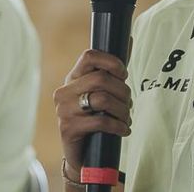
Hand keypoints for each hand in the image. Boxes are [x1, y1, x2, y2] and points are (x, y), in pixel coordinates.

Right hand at [53, 49, 132, 179]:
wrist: (81, 154)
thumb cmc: (94, 119)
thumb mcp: (100, 93)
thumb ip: (113, 70)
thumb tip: (129, 39)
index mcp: (72, 78)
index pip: (89, 55)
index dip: (112, 62)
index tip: (123, 74)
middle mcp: (64, 91)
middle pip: (101, 78)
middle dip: (123, 91)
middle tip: (129, 103)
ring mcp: (64, 110)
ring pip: (103, 99)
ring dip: (123, 110)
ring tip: (126, 118)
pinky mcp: (68, 128)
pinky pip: (101, 121)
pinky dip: (118, 126)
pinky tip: (123, 130)